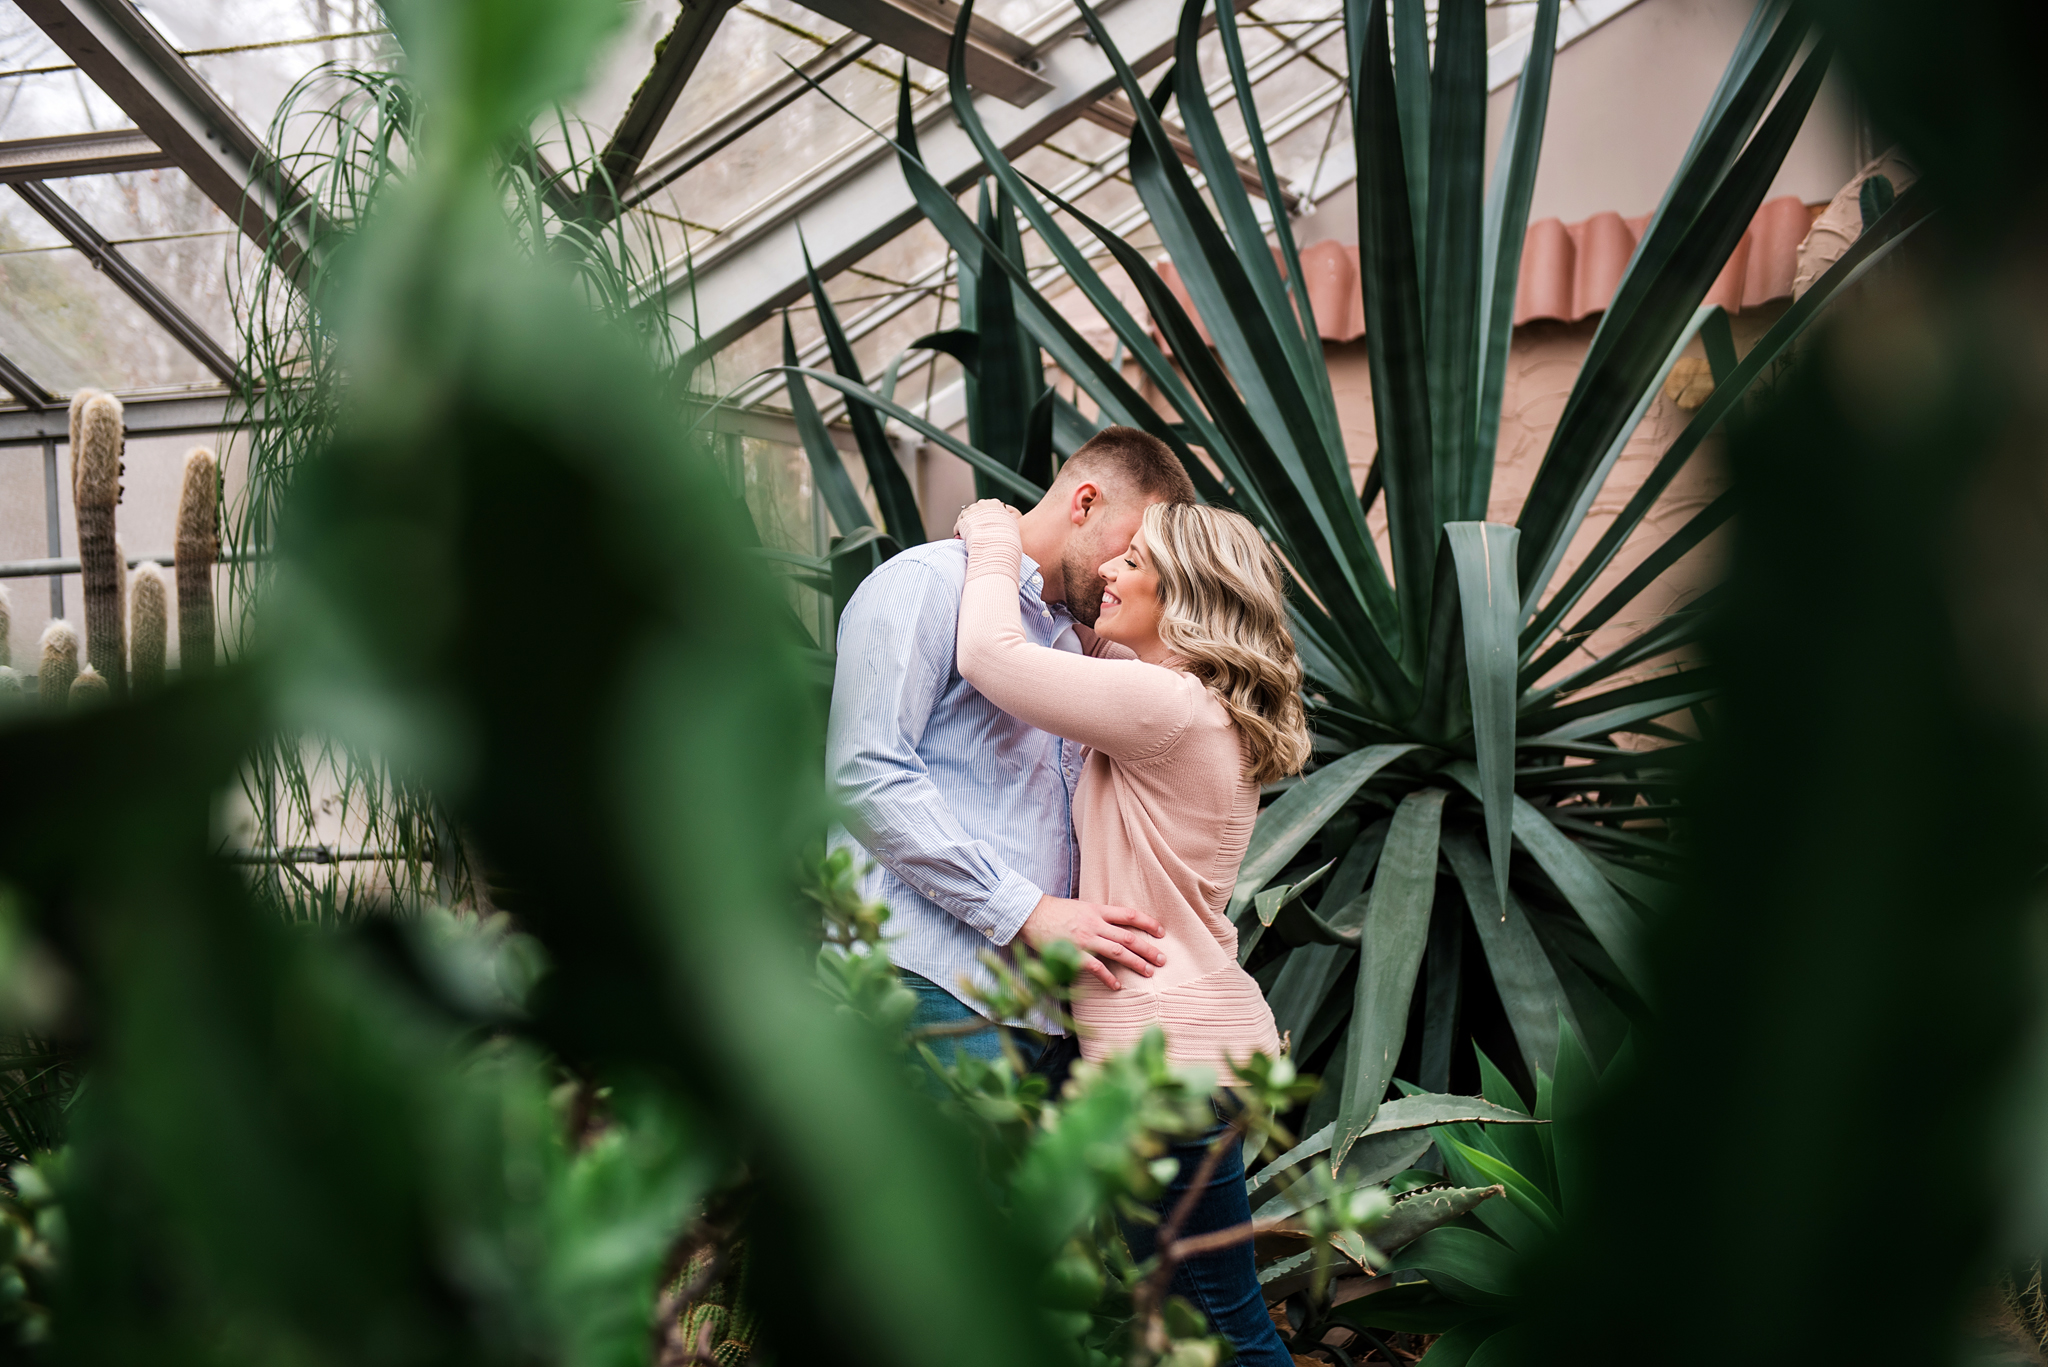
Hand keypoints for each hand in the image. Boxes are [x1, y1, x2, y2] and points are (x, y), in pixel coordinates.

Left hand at [953, 499, 1020, 540]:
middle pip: (974, 508)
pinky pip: (958, 525)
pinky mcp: (964, 522)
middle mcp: (982, 505)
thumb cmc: (1009, 534)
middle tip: (972, 526)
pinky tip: (959, 535)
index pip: (985, 505)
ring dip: (964, 522)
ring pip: (964, 515)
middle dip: (972, 517)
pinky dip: (958, 530)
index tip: (982, 520)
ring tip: (964, 531)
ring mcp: (972, 512)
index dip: (982, 513)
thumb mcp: (1012, 521)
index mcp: (995, 503)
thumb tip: (1006, 515)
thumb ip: (1006, 516)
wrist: (1000, 542)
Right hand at [1019, 894, 1165, 991]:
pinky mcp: (1073, 953)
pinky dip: (1108, 977)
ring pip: (1118, 952)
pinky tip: (1117, 985)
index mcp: (1097, 910)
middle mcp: (1094, 924)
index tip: (1161, 932)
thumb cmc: (1053, 911)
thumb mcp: (1080, 906)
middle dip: (1148, 949)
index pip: (1129, 915)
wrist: (1029, 914)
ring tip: (1149, 972)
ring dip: (1136, 963)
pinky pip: (1096, 967)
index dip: (1148, 923)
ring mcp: (1085, 939)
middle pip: (1128, 937)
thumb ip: (1097, 915)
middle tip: (1162, 960)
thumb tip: (1114, 924)